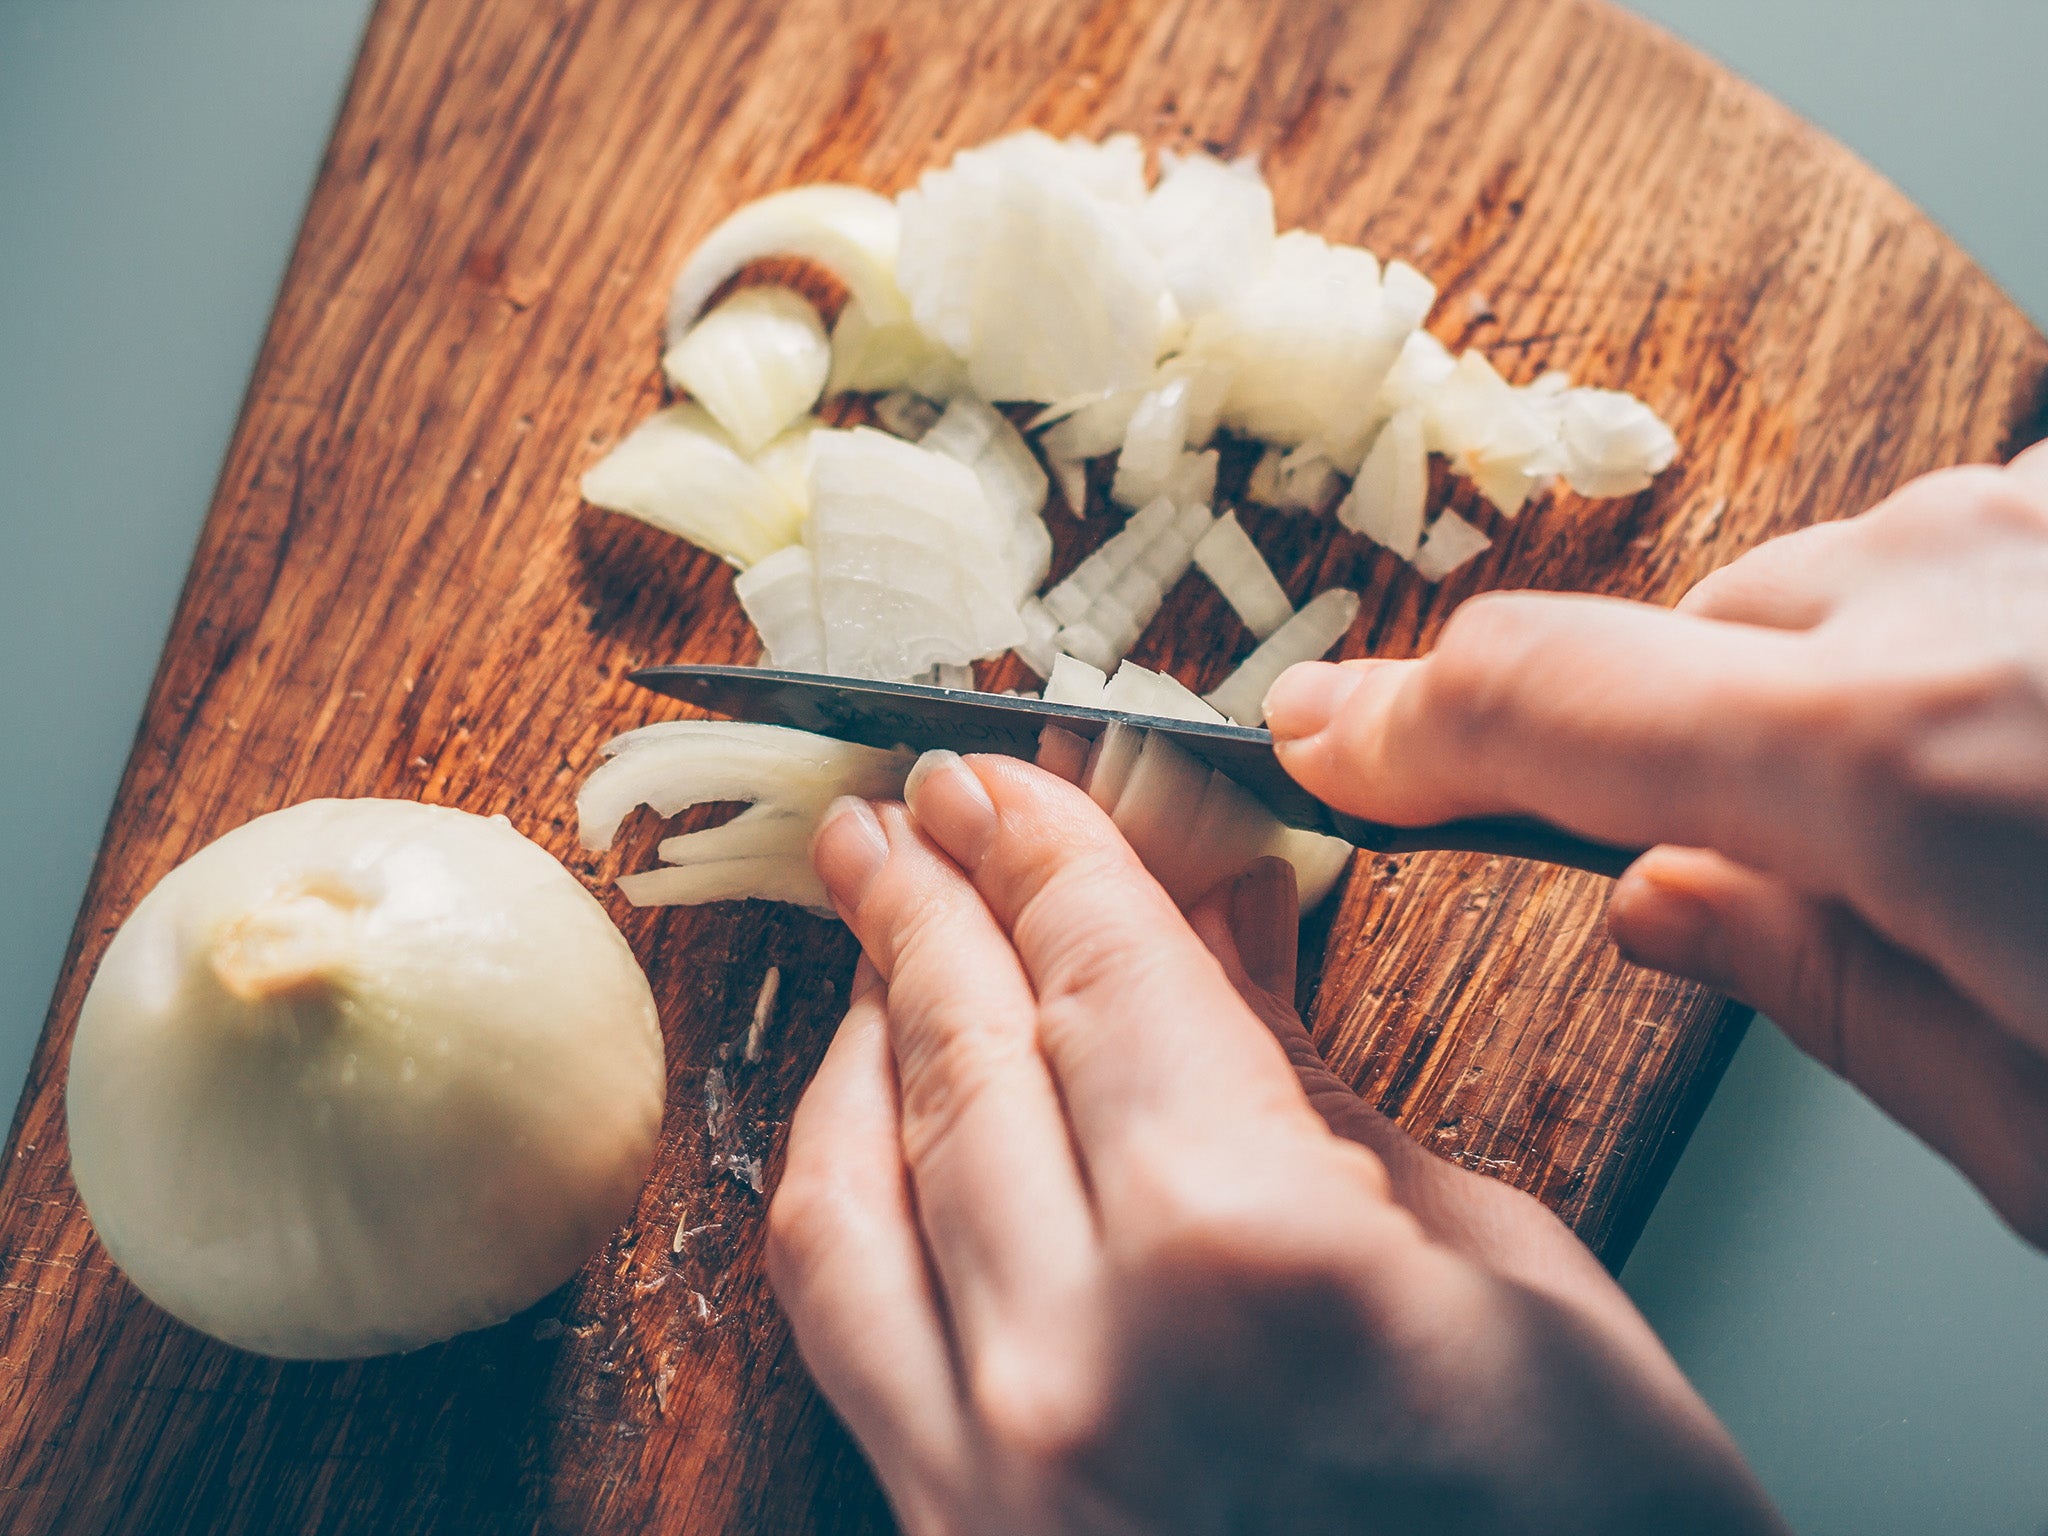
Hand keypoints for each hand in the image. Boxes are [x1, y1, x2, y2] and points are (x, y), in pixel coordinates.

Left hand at [769, 754, 1783, 1534]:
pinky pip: (846, 1325)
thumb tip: (1214, 937)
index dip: (1047, 850)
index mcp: (1248, 1258)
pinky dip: (840, 1186)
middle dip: (933, 904)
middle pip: (964, 1056)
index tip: (1004, 773)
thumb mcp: (1504, 1270)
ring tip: (872, 929)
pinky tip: (867, 1115)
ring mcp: (996, 1476)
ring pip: (852, 1182)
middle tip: (910, 811)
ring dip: (858, 1030)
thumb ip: (1320, 1091)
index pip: (1104, 978)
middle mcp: (1084, 1364)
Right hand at [1266, 443, 2047, 1244]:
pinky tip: (2033, 738)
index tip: (1311, 740)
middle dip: (1679, 754)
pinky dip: (1941, 643)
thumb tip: (1665, 904)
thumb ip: (1826, 996)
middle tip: (1780, 880)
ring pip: (1814, 589)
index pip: (1540, 703)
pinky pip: (1944, 553)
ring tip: (1973, 825)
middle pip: (1679, 642)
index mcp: (1911, 766)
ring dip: (1820, 696)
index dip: (1393, 725)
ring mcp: (2037, 518)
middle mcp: (1960, 592)